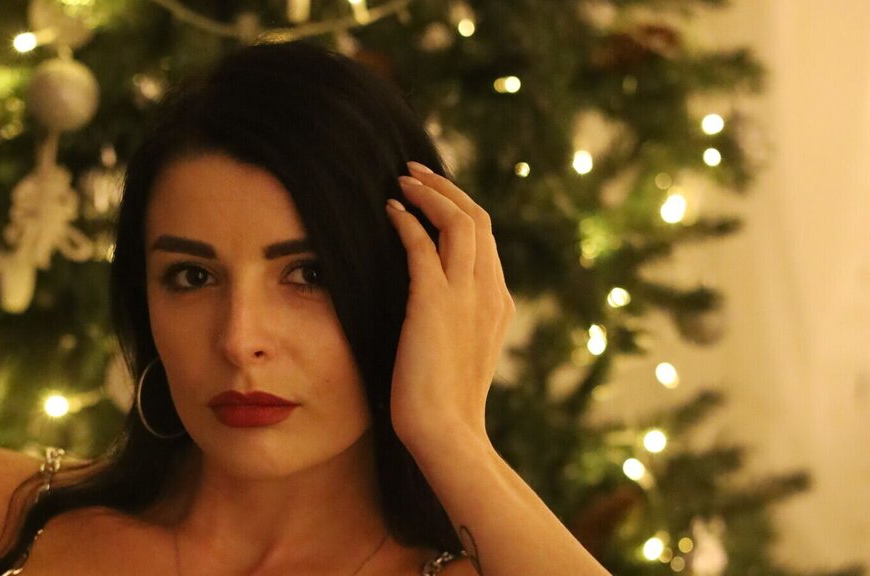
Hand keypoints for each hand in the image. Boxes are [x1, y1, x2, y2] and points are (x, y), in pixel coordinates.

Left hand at [384, 161, 515, 449]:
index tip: (433, 195)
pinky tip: (389, 210)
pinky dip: (407, 221)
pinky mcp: (435, 302)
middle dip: (447, 188)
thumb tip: (430, 306)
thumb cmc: (443, 403)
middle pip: (478, 218)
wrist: (445, 432)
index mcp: (498, 302)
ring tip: (401, 179)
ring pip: (459, 221)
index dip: (459, 209)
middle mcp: (489, 291)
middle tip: (415, 172)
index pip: (485, 239)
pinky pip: (423, 245)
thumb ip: (455, 321)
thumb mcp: (459, 353)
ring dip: (429, 193)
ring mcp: (466, 295)